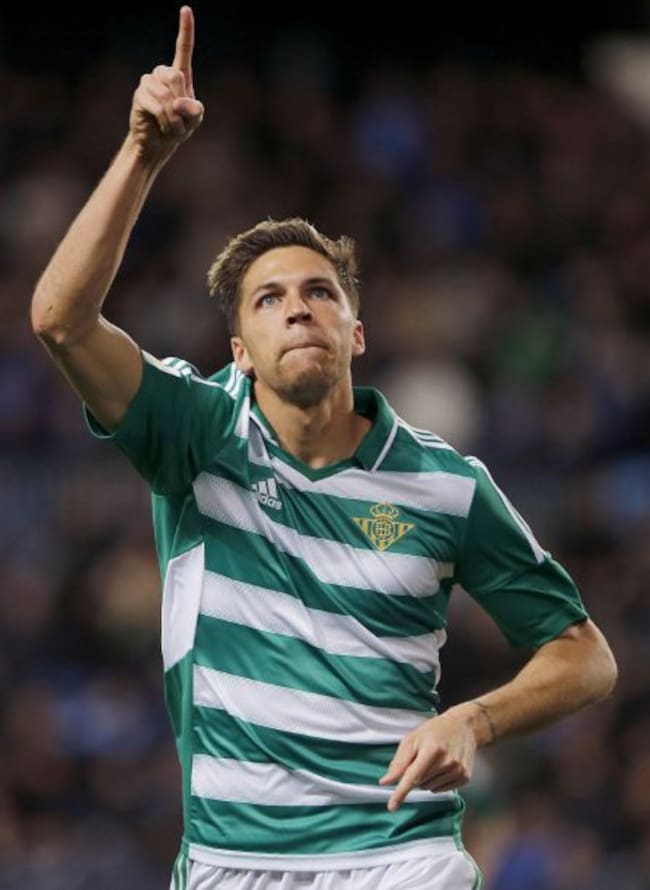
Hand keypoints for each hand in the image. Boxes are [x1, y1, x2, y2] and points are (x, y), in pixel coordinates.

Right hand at [129, 6, 203, 160]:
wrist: (158, 143)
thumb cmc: (178, 128)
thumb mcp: (195, 120)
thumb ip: (195, 110)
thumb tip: (178, 102)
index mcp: (180, 75)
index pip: (183, 49)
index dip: (185, 30)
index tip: (186, 9)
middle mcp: (162, 74)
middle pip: (176, 76)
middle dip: (182, 103)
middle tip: (180, 120)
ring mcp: (149, 83)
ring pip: (166, 95)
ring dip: (174, 118)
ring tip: (172, 127)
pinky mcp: (140, 95)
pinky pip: (157, 106)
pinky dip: (165, 121)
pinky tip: (162, 126)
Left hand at [378, 705, 478, 810]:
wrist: (464, 726)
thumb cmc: (435, 731)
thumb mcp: (413, 739)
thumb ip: (399, 762)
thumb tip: (386, 781)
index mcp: (432, 750)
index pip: (412, 777)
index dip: (401, 793)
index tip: (392, 807)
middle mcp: (447, 762)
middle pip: (420, 783)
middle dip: (415, 774)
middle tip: (422, 757)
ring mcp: (458, 771)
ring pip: (429, 788)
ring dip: (426, 779)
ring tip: (434, 760)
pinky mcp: (465, 778)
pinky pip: (441, 790)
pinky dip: (437, 782)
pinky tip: (443, 766)